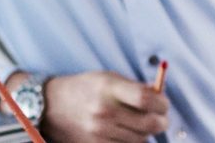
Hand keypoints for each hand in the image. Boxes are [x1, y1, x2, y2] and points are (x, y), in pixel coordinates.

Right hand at [41, 71, 168, 142]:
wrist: (50, 106)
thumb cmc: (83, 88)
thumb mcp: (107, 78)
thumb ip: (134, 87)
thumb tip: (160, 97)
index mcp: (108, 87)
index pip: (145, 99)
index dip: (162, 103)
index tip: (164, 104)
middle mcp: (104, 111)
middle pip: (148, 123)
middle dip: (161, 122)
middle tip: (161, 119)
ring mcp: (99, 131)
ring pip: (141, 139)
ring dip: (146, 133)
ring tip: (139, 124)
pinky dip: (132, 142)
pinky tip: (127, 133)